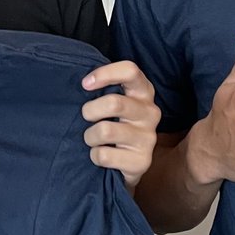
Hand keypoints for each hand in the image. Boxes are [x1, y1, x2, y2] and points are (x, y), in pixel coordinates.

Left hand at [81, 60, 159, 189]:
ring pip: (105, 131)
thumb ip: (105, 88)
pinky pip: (104, 155)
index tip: (85, 84)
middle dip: (90, 111)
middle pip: (114, 103)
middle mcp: (150, 112)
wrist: (128, 163)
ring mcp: (148, 138)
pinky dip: (94, 155)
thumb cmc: (115, 123)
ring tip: (93, 139)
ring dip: (90, 136)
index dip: (105, 74)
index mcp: (144, 91)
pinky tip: (102, 154)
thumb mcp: (114, 102)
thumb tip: (84, 82)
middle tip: (86, 118)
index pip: (130, 71)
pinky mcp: (142, 161)